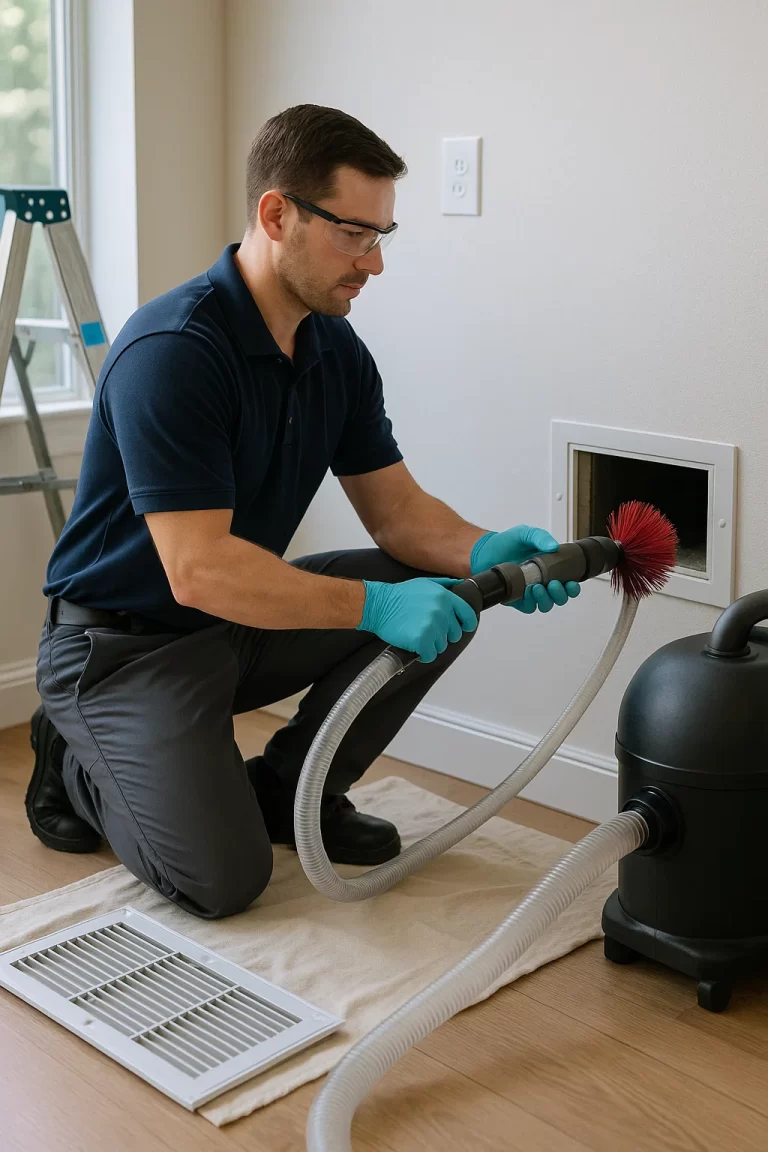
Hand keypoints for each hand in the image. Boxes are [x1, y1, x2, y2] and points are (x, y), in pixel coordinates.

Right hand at [358, 577, 477, 662]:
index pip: (468, 615)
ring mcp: (432, 626)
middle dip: (443, 634)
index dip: (466, 624)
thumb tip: (461, 584)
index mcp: (445, 597)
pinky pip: (430, 655)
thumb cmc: (399, 595)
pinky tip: (415, 646)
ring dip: (431, 644)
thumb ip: (445, 584)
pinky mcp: (422, 640)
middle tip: (427, 630)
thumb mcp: (425, 583)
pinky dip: (423, 654)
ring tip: (417, 634)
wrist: (379, 605)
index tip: (463, 627)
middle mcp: (441, 611)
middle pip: (454, 634)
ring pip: (442, 645)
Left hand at [470, 525, 580, 613]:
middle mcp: (542, 582)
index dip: (573, 587)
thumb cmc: (506, 543)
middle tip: (554, 584)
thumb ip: (540, 537)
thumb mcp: (526, 534)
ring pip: (546, 605)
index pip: (568, 583)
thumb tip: (554, 547)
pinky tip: (527, 591)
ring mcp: (530, 592)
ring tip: (538, 587)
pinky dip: (532, 602)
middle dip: (561, 595)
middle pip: (560, 598)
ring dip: (546, 599)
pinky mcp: (517, 599)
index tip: (572, 583)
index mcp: (550, 569)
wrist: (483, 551)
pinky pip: (530, 607)